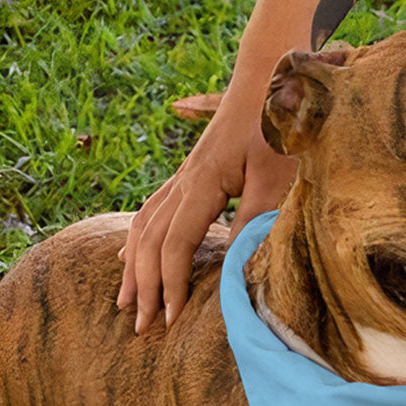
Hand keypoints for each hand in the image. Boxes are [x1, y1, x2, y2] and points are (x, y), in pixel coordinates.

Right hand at [117, 101, 296, 332]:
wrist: (270, 77)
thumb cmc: (279, 125)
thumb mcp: (276, 177)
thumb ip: (256, 221)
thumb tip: (237, 269)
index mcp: (201, 183)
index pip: (175, 245)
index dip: (171, 285)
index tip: (173, 321)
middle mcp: (183, 181)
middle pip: (150, 241)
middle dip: (144, 286)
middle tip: (142, 327)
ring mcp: (183, 176)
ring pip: (143, 226)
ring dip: (134, 267)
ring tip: (126, 302)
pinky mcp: (191, 174)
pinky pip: (151, 211)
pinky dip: (138, 240)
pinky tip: (130, 255)